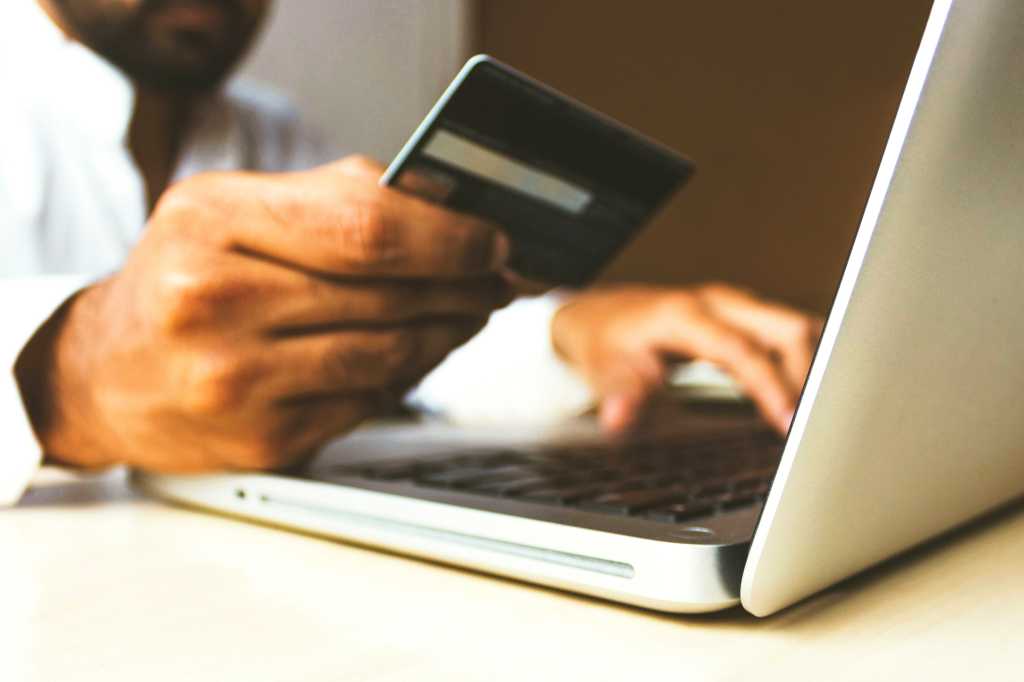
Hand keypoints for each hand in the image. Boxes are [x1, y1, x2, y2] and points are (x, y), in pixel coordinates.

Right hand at [16, 156, 511, 471]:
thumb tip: (446, 204)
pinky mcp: (262, 439)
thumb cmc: (180, 279)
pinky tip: (418, 352)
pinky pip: (368, 402)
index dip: (450, 236)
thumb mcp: (230, 210)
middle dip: (465, 284)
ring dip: (448, 332)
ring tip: (469, 312)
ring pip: (389, 354)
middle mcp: (215, 302)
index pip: (365, 226)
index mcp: (211, 222)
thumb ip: (333, 198)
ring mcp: (236, 380)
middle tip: (499, 278)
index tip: (494, 239)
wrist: (103, 374)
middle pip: (388, 292)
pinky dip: (407, 375)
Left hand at [551, 284, 822, 433]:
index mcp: (686, 314)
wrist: (601, 315)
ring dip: (814, 367)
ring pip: (795, 327)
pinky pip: (789, 335)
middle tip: (817, 425)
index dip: (770, 386)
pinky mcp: (745, 318)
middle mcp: (718, 303)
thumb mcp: (603, 369)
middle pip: (786, 328)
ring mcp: (735, 307)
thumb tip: (618, 418)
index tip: (789, 422)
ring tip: (824, 415)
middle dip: (809, 375)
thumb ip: (619, 393)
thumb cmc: (605, 342)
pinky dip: (806, 362)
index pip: (743, 350)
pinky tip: (811, 396)